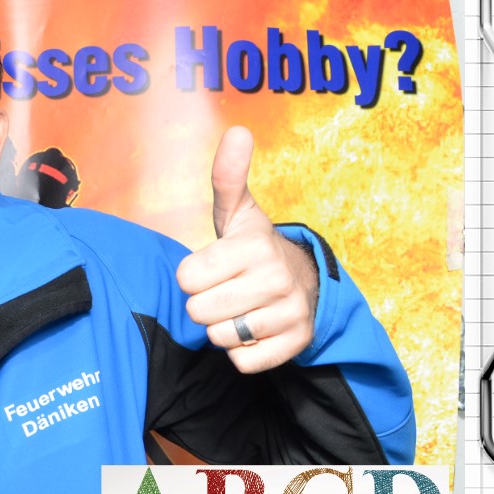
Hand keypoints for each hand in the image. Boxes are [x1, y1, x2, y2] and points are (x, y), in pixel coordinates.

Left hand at [175, 127, 319, 373]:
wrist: (306, 284)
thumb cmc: (255, 249)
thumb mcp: (239, 214)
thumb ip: (228, 177)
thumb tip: (238, 130)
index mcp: (254, 246)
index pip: (187, 279)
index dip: (192, 276)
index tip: (212, 268)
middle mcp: (276, 279)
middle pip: (199, 312)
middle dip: (205, 304)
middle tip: (225, 290)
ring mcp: (289, 314)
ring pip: (220, 339)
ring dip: (223, 329)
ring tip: (240, 308)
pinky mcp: (295, 345)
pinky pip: (244, 363)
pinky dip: (243, 352)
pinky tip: (255, 331)